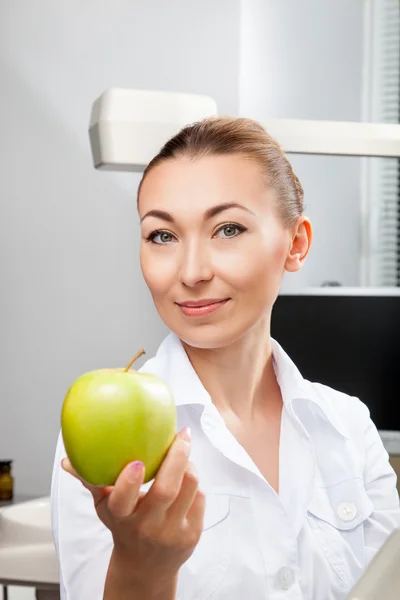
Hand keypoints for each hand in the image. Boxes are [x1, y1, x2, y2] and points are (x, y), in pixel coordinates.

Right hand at [61, 427, 204, 584]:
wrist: (146, 567)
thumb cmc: (125, 527)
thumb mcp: (105, 508)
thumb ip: (90, 481)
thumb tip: (67, 461)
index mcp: (122, 517)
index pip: (122, 501)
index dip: (129, 482)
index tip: (136, 462)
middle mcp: (147, 526)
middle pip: (167, 489)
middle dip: (177, 457)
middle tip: (180, 434)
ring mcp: (172, 531)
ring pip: (189, 486)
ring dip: (189, 463)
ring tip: (183, 451)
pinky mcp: (193, 533)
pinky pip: (200, 496)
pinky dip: (194, 480)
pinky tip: (186, 475)